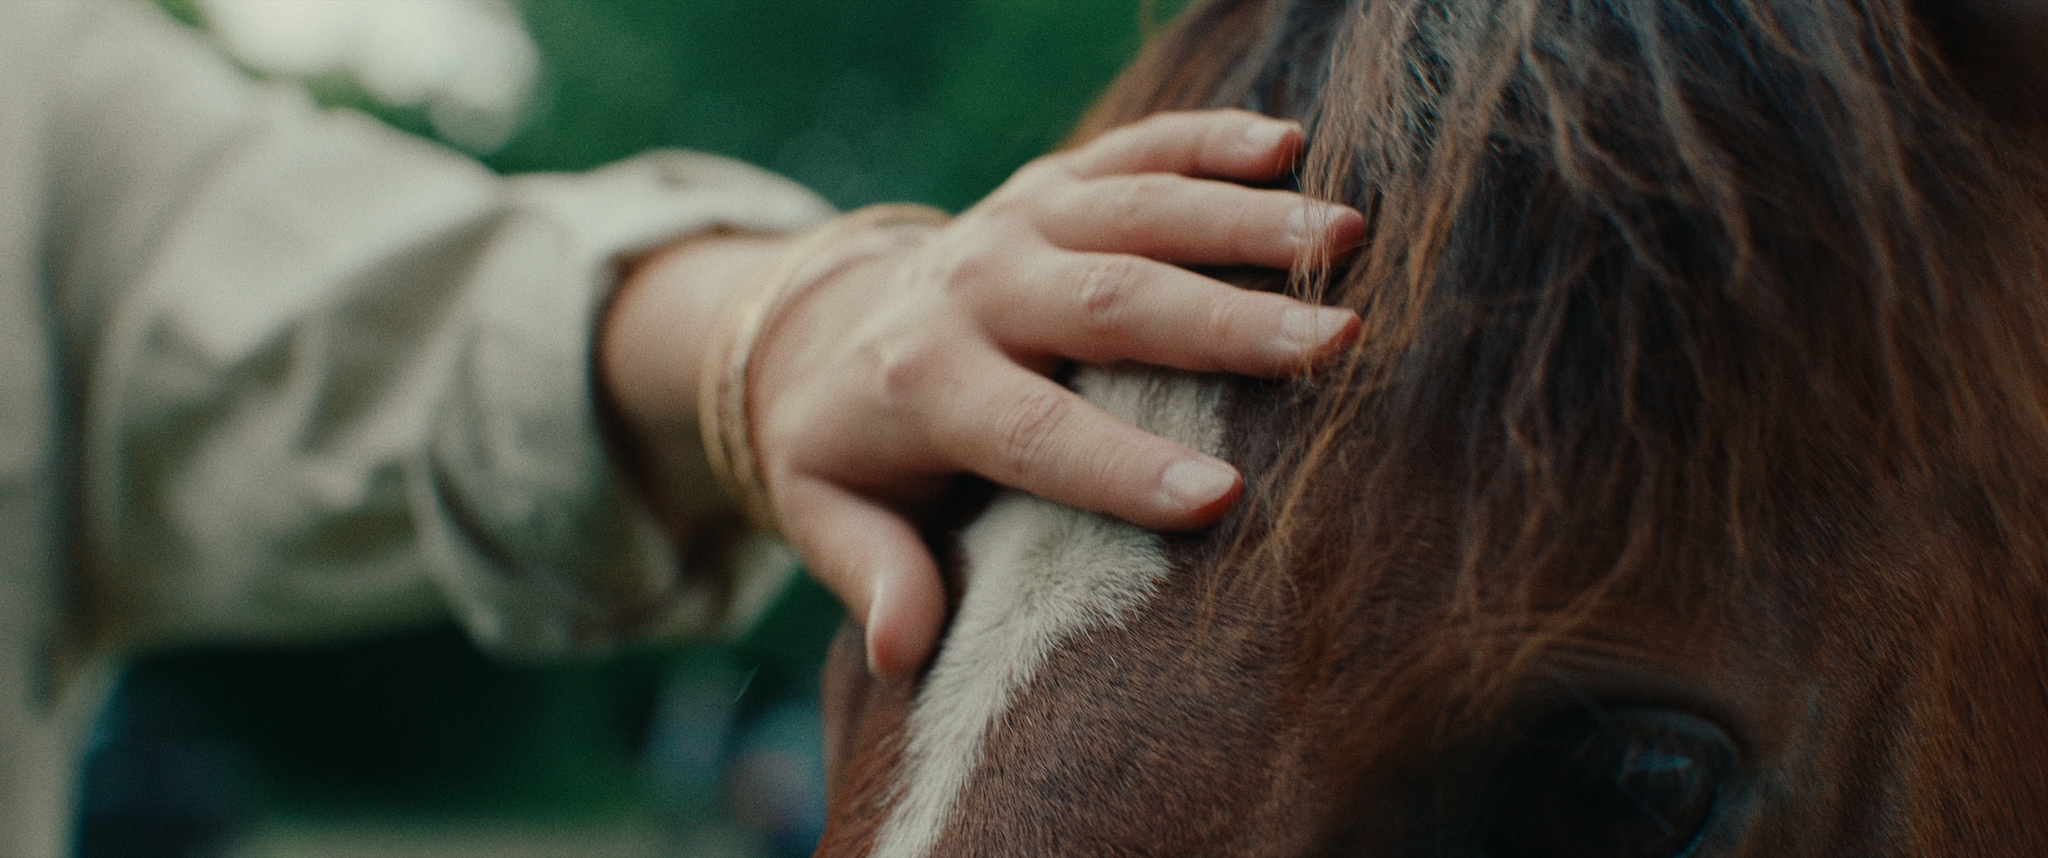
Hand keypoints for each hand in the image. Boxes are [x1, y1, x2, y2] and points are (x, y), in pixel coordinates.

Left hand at [747, 110, 1362, 674]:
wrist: (818, 324)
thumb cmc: (848, 446)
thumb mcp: (826, 514)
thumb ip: (869, 573)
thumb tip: (898, 652)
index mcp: (924, 381)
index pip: (1032, 428)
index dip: (1121, 465)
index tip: (1223, 496)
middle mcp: (976, 285)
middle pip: (1110, 302)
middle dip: (1226, 323)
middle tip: (1334, 341)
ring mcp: (1017, 221)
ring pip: (1137, 210)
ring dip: (1244, 221)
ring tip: (1346, 237)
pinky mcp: (1052, 183)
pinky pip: (1133, 149)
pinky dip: (1210, 139)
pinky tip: (1291, 141)